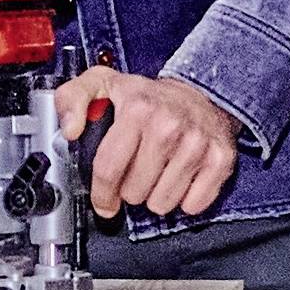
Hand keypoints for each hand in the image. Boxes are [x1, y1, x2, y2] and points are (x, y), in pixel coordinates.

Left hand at [55, 68, 237, 219]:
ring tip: (157, 174)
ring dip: (155, 196)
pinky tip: (179, 179)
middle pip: (135, 192)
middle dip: (130, 189)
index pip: (109, 168)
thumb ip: (71, 98)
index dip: (102, 194)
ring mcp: (196, 144)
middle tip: (136, 172)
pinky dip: (184, 200)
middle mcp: (168, 126)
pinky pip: (194, 205)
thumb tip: (69, 130)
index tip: (103, 202)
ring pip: (162, 203)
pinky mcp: (220, 160)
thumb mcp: (102, 84)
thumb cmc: (149, 96)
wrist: (202, 91)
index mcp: (137, 109)